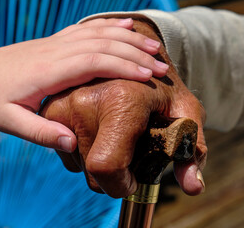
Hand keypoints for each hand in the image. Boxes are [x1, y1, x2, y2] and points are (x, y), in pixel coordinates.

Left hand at [0, 18, 168, 151]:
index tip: (149, 76)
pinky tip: (125, 25)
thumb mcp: (9, 122)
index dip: (124, 66)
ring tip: (153, 45)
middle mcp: (56, 52)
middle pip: (103, 45)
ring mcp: (57, 43)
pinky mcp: (56, 41)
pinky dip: (109, 25)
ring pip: (98, 33)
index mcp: (48, 72)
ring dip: (128, 38)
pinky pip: (87, 29)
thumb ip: (41, 133)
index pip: (94, 62)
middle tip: (162, 66)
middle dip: (135, 54)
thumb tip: (73, 144)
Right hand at [41, 20, 206, 197]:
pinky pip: (65, 150)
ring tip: (115, 134)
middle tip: (130, 150)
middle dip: (114, 175)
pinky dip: (83, 150)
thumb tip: (193, 187)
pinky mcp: (50, 109)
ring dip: (98, 160)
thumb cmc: (161, 87)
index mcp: (119, 102)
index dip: (121, 184)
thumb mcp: (186, 113)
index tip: (134, 179)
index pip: (106, 166)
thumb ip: (192, 151)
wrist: (132, 56)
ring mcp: (62, 104)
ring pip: (78, 163)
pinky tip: (98, 130)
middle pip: (93, 172)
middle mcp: (84, 101)